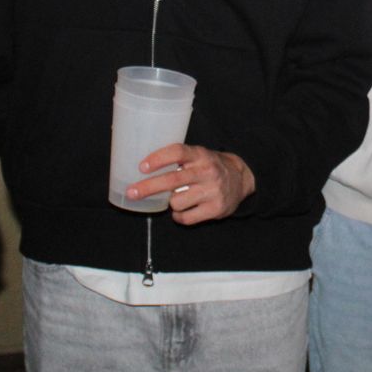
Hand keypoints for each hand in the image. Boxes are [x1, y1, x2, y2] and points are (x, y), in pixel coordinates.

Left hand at [127, 144, 255, 224]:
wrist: (240, 180)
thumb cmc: (209, 167)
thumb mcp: (197, 155)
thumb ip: (177, 159)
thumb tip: (143, 167)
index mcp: (200, 155)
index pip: (178, 152)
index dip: (158, 159)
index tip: (142, 167)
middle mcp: (207, 171)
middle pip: (173, 180)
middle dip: (148, 187)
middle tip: (132, 192)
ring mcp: (212, 191)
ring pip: (177, 202)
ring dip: (171, 202)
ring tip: (177, 198)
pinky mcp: (216, 209)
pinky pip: (186, 218)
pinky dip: (179, 216)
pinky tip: (183, 211)